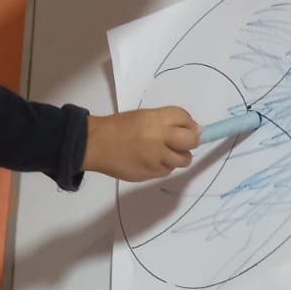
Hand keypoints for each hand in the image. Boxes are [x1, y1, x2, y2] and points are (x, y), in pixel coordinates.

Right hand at [84, 107, 201, 181]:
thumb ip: (167, 121)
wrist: (95, 144)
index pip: (185, 119)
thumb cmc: (118, 127)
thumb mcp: (143, 116)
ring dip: (179, 156)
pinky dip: (164, 166)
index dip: (190, 124)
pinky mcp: (150, 173)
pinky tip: (152, 161)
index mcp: (156, 119)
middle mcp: (159, 138)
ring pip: (183, 160)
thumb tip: (195, 129)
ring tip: (165, 153)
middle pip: (191, 141)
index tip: (188, 128)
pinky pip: (167, 171)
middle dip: (191, 141)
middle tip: (184, 142)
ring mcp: (156, 158)